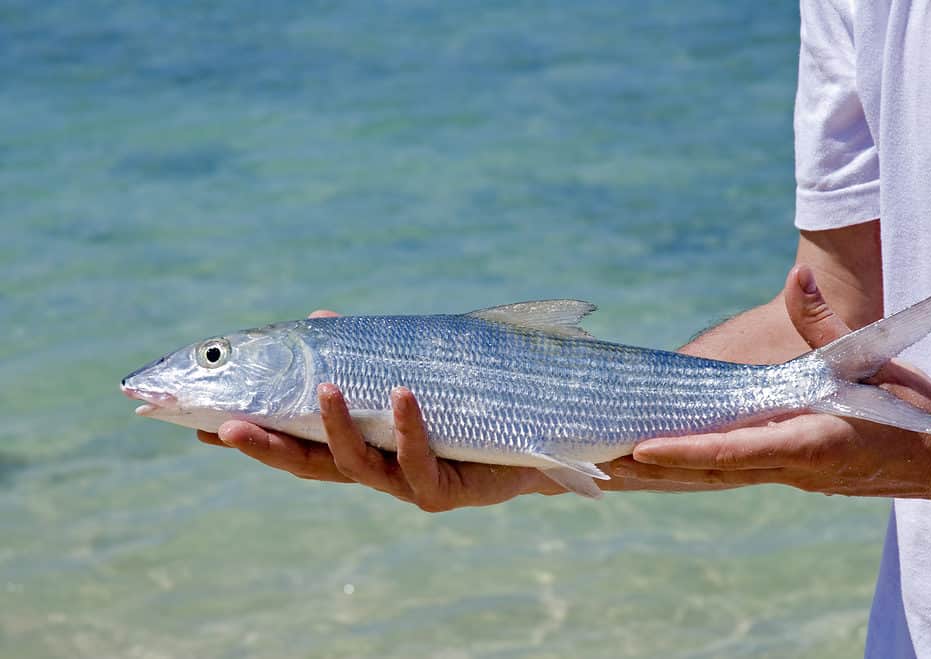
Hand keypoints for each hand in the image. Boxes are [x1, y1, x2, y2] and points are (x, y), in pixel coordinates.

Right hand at [197, 310, 560, 510]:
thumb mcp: (409, 372)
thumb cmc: (465, 406)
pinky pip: (420, 460)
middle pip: (310, 463)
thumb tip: (318, 318)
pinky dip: (408, 426)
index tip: (199, 423)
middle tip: (224, 426)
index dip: (250, 436)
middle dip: (267, 447)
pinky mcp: (446, 490)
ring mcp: (408, 484)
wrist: (534, 440)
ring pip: (359, 464)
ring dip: (336, 426)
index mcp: (362, 446)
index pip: (293, 442)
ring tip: (323, 386)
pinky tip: (400, 393)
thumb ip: (364, 354)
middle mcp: (376, 470)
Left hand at [618, 266, 930, 515]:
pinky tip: (658, 465)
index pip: (735, 450)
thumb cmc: (914, 408)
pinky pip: (728, 473)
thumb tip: (798, 275)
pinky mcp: (789, 474)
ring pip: (713, 477)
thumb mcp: (872, 358)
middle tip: (596, 467)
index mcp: (811, 442)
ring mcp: (788, 476)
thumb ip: (826, 322)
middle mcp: (792, 467)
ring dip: (662, 476)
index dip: (686, 450)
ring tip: (608, 471)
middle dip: (652, 471)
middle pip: (709, 471)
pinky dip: (690, 469)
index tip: (640, 451)